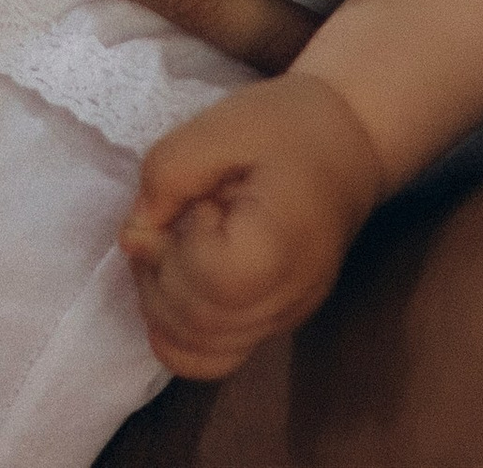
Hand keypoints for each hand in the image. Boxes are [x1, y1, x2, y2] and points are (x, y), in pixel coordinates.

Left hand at [122, 71, 385, 379]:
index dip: (178, 245)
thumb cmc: (284, 125)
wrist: (348, 143)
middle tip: (167, 223)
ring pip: (204, 352)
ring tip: (172, 248)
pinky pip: (219, 357)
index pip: (211, 281)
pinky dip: (182, 335)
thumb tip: (134, 236)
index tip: (193, 203)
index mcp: (281, 244)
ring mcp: (284, 319)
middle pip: (200, 324)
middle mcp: (287, 297)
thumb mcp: (219, 126)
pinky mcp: (275, 323)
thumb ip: (169, 174)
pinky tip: (177, 285)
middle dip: (157, 275)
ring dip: (162, 304)